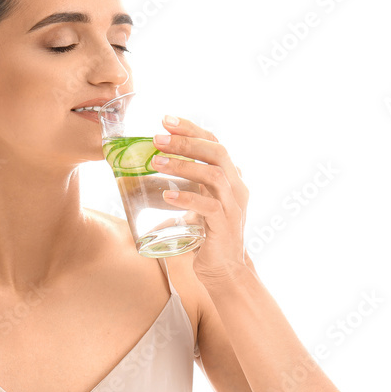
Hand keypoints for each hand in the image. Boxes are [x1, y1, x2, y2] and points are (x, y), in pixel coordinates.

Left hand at [151, 115, 249, 283]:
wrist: (225, 271)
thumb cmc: (207, 235)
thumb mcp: (199, 203)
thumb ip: (188, 186)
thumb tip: (154, 169)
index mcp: (230, 178)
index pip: (214, 143)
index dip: (191, 129)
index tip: (166, 120)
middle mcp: (236, 187)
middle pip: (216, 152)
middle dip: (186, 141)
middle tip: (158, 137)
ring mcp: (233, 206)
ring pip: (212, 175)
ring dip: (183, 165)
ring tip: (156, 161)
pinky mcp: (225, 226)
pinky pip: (208, 207)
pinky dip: (186, 198)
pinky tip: (167, 196)